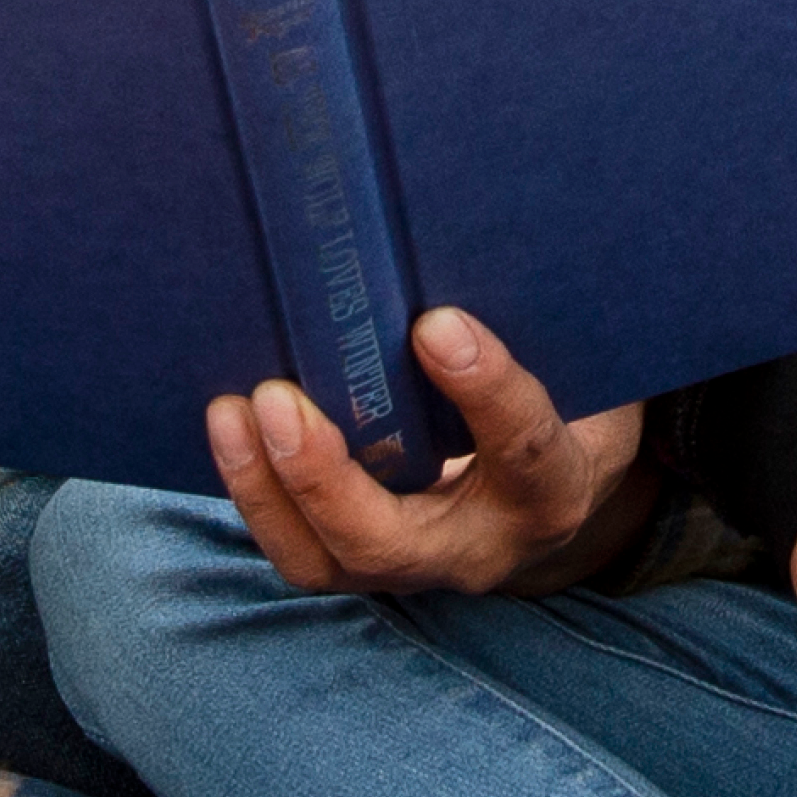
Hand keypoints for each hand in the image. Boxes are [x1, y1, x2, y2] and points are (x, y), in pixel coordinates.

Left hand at [206, 309, 648, 595]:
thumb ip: (527, 321)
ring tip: (229, 410)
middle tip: (280, 398)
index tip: (435, 323)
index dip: (487, 392)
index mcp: (553, 491)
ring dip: (266, 487)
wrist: (548, 480)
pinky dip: (254, 488)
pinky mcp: (357, 558)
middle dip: (325, 478)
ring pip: (323, 560)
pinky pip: (294, 544)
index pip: (526, 452)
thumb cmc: (562, 394)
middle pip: (389, 543)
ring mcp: (410, 566)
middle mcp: (478, 548)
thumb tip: (452, 229)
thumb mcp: (571, 362)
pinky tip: (226, 420)